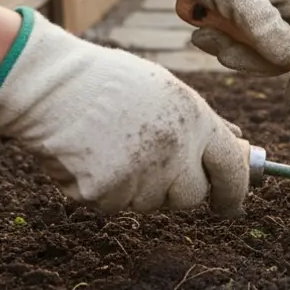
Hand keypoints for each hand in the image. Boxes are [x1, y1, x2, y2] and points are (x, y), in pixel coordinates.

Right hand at [0, 8, 250, 215]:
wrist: (50, 85)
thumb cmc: (110, 83)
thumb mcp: (168, 91)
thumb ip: (205, 123)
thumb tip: (239, 143)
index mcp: (194, 121)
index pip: (231, 169)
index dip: (234, 191)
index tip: (231, 204)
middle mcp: (174, 151)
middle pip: (191, 197)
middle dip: (177, 188)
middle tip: (151, 163)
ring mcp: (139, 176)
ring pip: (150, 203)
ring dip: (137, 188)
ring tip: (113, 146)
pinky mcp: (104, 194)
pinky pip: (114, 206)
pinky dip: (104, 190)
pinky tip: (91, 157)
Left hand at [134, 0, 289, 108]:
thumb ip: (265, 28)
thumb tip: (289, 61)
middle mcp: (286, 5)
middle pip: (284, 54)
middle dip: (249, 57)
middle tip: (218, 47)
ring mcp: (265, 10)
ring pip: (256, 51)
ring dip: (227, 47)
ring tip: (201, 28)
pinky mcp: (243, 13)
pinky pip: (237, 42)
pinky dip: (216, 37)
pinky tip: (199, 21)